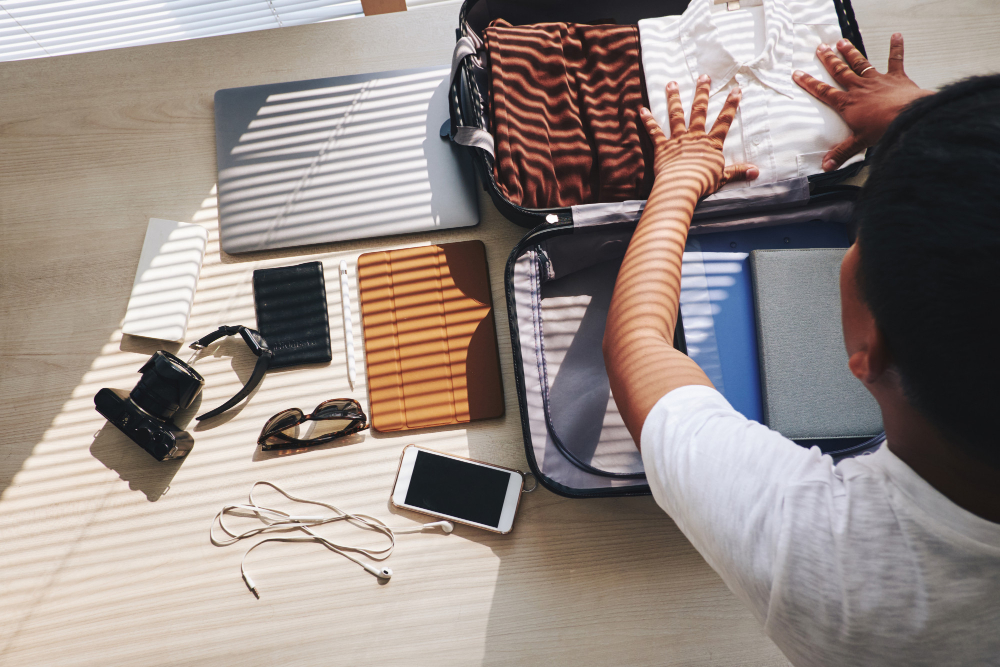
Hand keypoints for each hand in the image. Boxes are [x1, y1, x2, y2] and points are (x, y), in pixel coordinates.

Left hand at [639, 75, 757, 197]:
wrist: (682, 186)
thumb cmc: (703, 183)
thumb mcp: (723, 178)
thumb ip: (738, 172)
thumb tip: (756, 172)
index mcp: (711, 144)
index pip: (724, 121)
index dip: (731, 105)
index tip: (736, 89)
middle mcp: (694, 137)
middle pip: (699, 111)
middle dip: (702, 92)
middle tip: (703, 76)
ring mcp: (678, 140)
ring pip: (676, 116)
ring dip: (674, 99)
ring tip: (671, 84)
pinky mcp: (662, 147)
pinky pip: (655, 132)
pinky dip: (648, 121)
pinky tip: (642, 110)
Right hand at [793, 34, 931, 170]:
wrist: (908, 116)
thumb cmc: (884, 128)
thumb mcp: (859, 143)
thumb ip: (841, 153)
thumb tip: (826, 166)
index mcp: (848, 104)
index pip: (824, 92)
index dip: (809, 83)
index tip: (799, 74)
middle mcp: (860, 88)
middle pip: (840, 71)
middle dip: (829, 60)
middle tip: (820, 49)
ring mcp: (877, 80)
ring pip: (860, 63)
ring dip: (850, 52)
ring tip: (842, 42)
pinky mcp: (896, 77)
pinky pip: (895, 60)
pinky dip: (896, 47)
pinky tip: (895, 36)